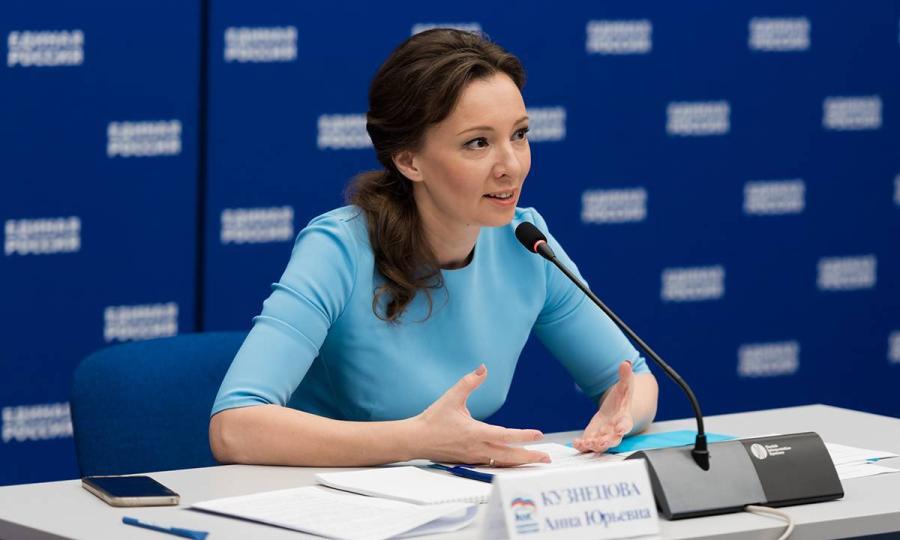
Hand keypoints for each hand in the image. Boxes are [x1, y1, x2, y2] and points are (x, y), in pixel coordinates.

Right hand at [413, 364, 549, 466]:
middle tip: (546, 458)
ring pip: (502, 463)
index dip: (524, 436)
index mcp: (475, 433)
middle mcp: (477, 448)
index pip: (505, 435)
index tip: (539, 434)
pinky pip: (492, 464)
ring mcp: (473, 457)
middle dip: (529, 457)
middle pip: (509, 456)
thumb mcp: (451, 397)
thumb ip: (469, 382)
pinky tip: (514, 462)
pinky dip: (506, 464)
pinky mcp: (469, 461)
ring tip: (535, 462)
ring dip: (520, 463)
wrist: (416, 440)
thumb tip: (483, 368)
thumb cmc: (433, 419)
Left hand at [573, 361, 634, 453]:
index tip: (620, 429)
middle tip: (601, 442)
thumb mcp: (624, 387)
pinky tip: (576, 443)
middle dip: (607, 442)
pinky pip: (588, 444)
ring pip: (600, 445)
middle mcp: (614, 431)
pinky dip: (582, 445)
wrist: (613, 411)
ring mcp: (603, 436)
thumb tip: (626, 363)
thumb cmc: (620, 401)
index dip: (623, 427)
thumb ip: (625, 377)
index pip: (626, 424)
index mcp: (624, 419)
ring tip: (586, 443)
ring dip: (593, 445)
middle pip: (613, 439)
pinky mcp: (593, 437)